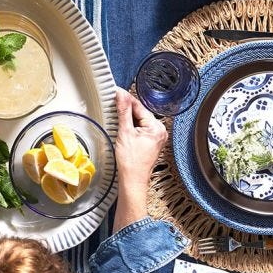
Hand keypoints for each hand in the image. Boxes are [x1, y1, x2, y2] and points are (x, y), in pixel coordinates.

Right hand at [112, 88, 167, 232]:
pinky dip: (132, 126)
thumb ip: (123, 111)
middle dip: (127, 109)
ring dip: (128, 118)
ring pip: (140, 120)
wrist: (132, 181)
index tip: (116, 92)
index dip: (125, 99)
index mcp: (156, 127)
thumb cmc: (130, 162)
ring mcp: (156, 137)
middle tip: (113, 103)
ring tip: (116, 116)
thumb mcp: (125, 133)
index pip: (139, 107)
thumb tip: (121, 95)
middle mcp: (160, 131)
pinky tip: (123, 128)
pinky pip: (141, 128)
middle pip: (140, 113)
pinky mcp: (151, 142)